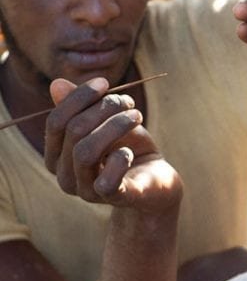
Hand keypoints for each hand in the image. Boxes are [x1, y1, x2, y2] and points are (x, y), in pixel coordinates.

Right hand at [44, 77, 181, 213]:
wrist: (157, 181)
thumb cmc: (128, 148)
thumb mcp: (108, 123)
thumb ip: (84, 107)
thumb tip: (56, 84)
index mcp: (57, 156)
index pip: (56, 121)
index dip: (79, 98)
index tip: (105, 82)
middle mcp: (66, 176)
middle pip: (73, 132)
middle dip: (103, 108)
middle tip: (128, 102)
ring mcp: (87, 191)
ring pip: (86, 152)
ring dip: (114, 126)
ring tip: (137, 116)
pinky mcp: (114, 199)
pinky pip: (106, 181)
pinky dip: (119, 160)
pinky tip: (129, 151)